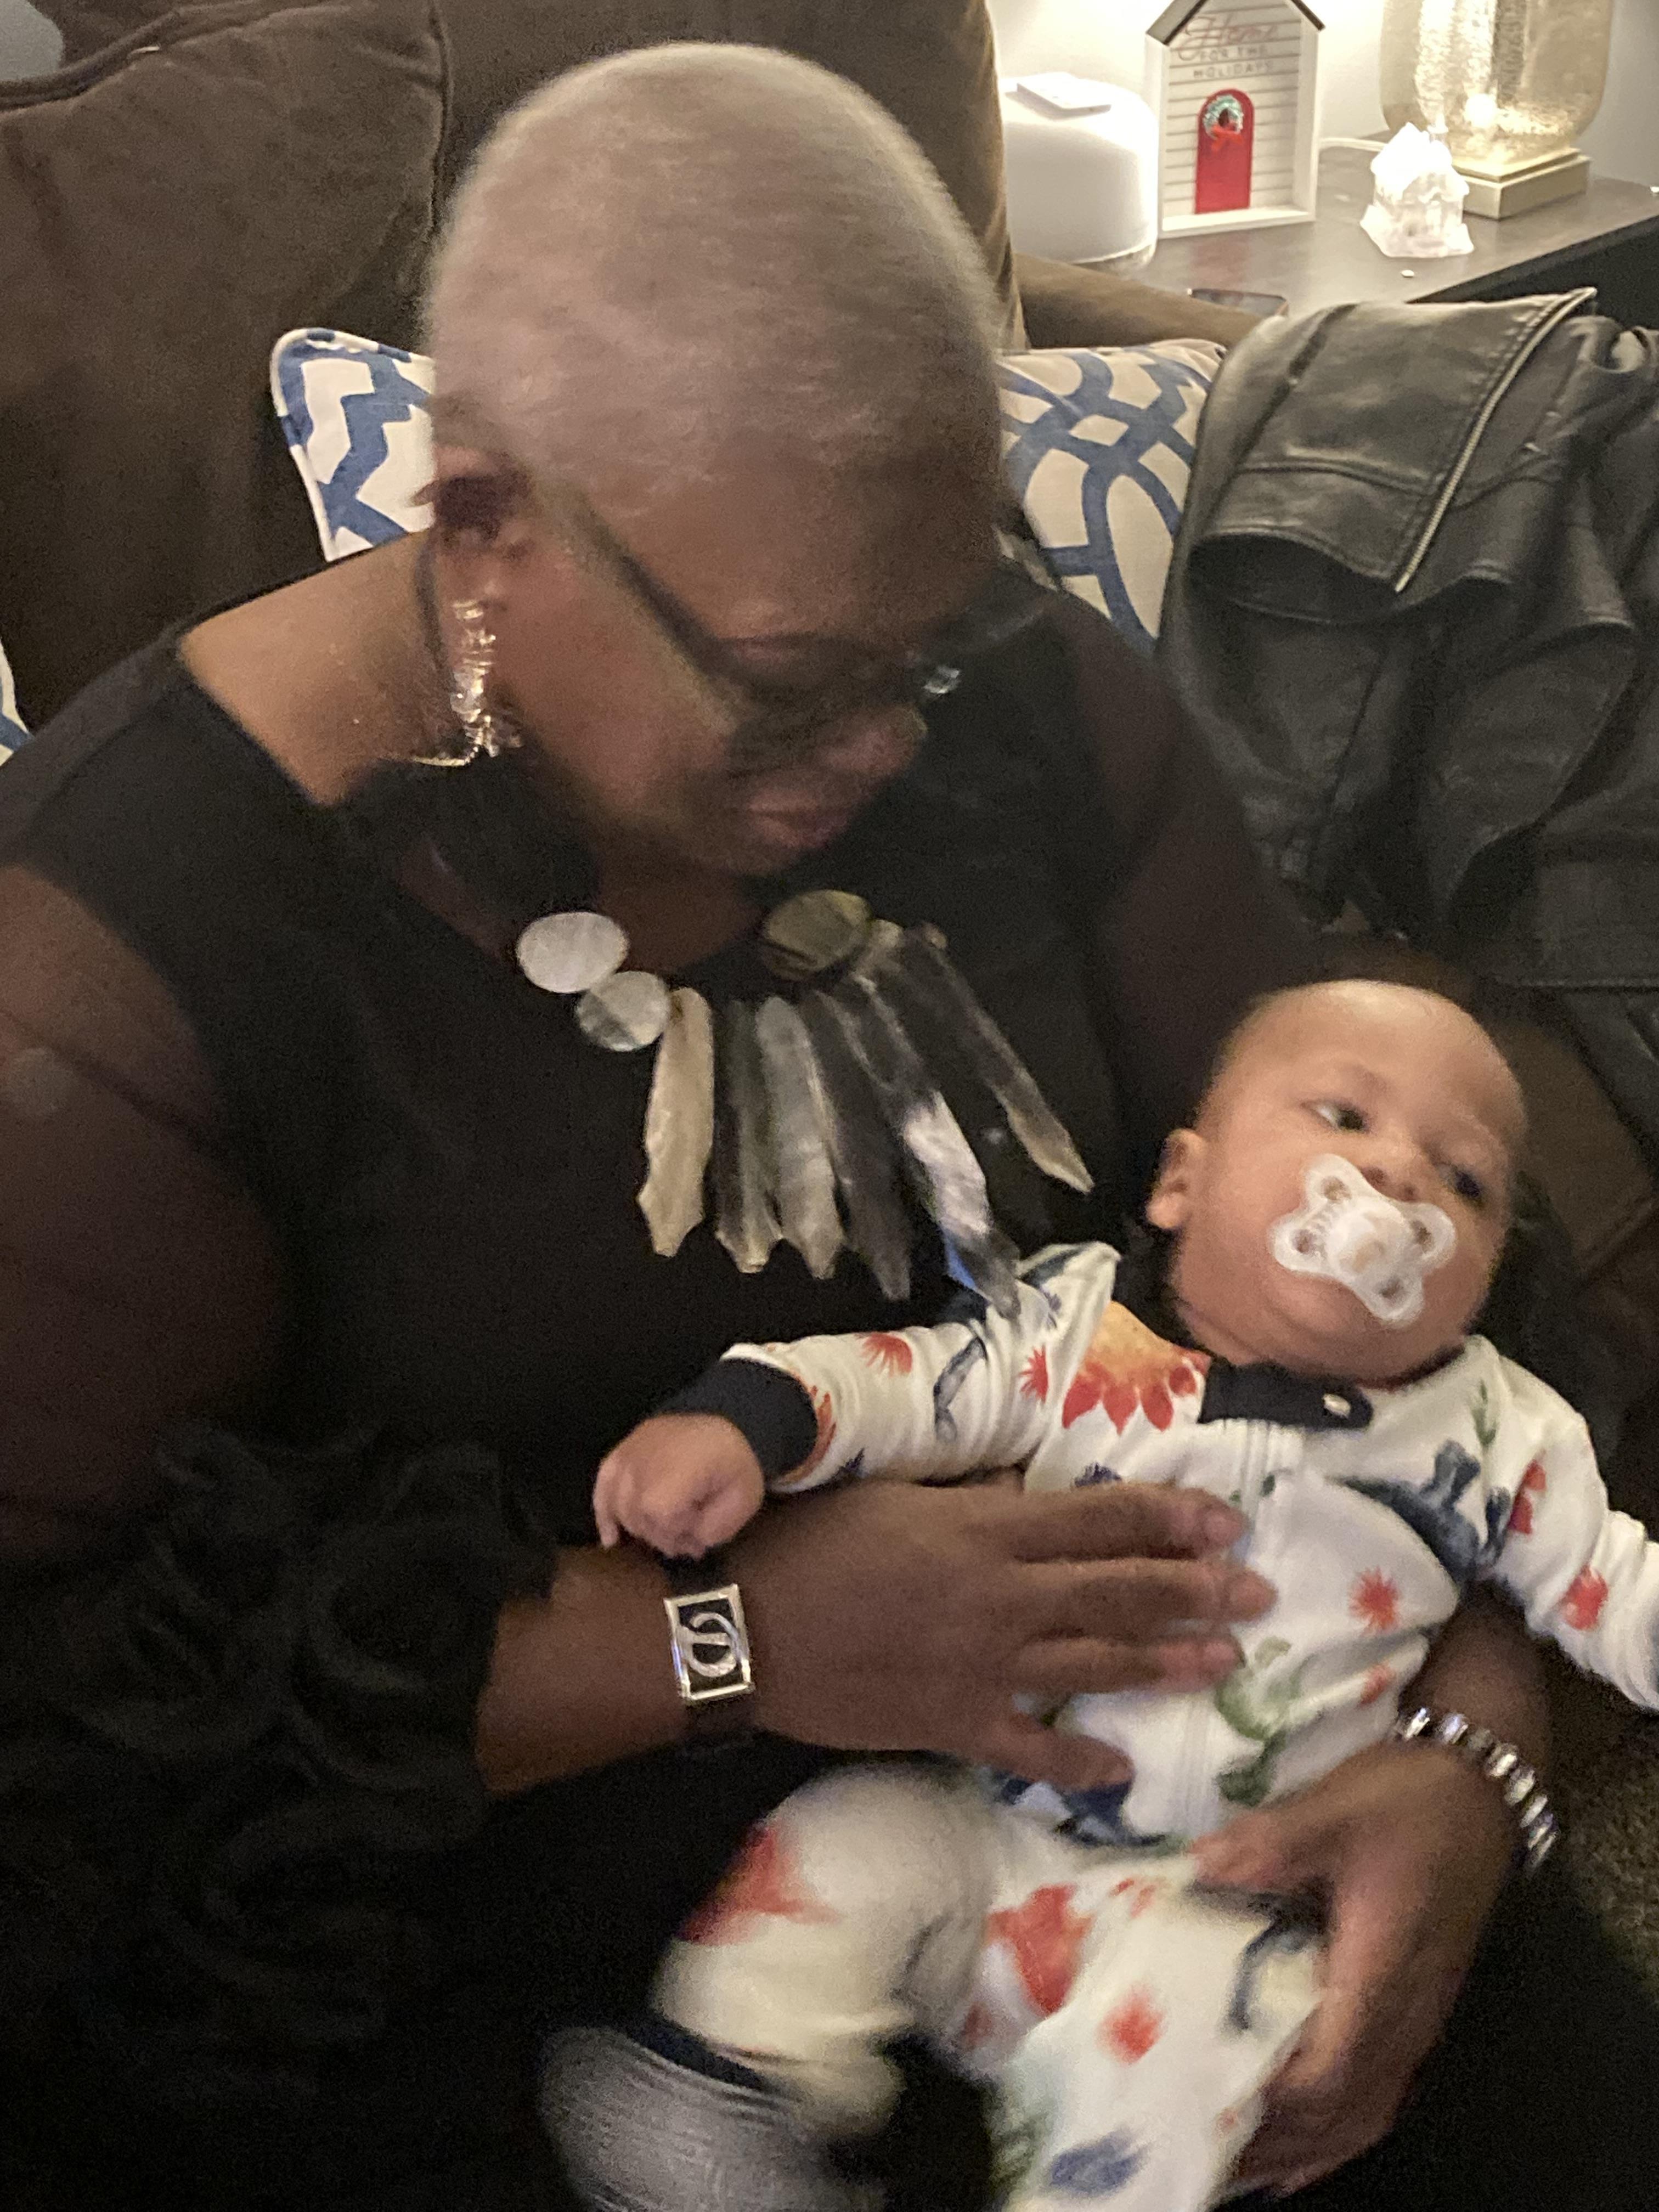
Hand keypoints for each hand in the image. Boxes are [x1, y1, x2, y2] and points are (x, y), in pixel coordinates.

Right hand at [593, 1413, 765, 1556]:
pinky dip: (603, 1510)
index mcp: (681, 1468)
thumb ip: (713, 1528)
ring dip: (637, 1526)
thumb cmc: (738, 1466)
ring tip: (661, 1535)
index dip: (675, 1535)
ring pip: (617, 1501)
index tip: (695, 1542)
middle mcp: (649, 1458)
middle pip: (636, 1512)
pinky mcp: (626, 1446)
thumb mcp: (742, 1502)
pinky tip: (610, 1538)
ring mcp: (633, 1449)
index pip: (659, 1516)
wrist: (732, 1422)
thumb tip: (688, 1541)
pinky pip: (603, 1480)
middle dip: (659, 1536)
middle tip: (683, 1544)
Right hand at [731, 1477, 1273, 1794]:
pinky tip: (1121, 1771)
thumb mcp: (891, 1497)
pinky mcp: (955, 1722)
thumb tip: (1028, 1498)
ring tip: (1226, 1664)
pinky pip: (1033, 1747)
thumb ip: (969, 1502)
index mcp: (984, 1529)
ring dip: (1166, 1662)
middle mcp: (1001, 1596)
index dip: (1170, 1518)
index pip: (1099, 1519)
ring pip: (1095, 1661)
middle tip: (1258, 1593)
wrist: (743, 1628)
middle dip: (1196, 1591)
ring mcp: (983, 1666)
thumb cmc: (806, 1545)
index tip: (1226, 1520)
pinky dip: (1079, 1760)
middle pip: (1118, 1590)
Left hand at [1191, 1736, 1514, 2194]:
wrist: (1480, 1789)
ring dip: (1303, 2145)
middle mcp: (1405, 2013)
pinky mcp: (1416, 2009)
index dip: (1271, 2096)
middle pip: (1341, 2110)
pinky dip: (1338, 2133)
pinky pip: (1378, 2096)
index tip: (1204, 2094)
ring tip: (1237, 2165)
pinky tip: (1303, 2153)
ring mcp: (1416, 2018)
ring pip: (1363, 2113)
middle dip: (1275, 2139)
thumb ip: (1268, 1843)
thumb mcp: (1334, 1807)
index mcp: (1381, 1973)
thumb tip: (1198, 1867)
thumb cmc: (1408, 1800)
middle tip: (1200, 2146)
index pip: (1328, 2068)